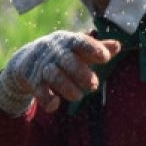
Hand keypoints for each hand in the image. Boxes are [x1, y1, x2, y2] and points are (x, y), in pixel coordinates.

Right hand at [0, 31, 120, 115]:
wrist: (27, 59)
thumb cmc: (62, 53)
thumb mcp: (77, 48)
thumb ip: (97, 48)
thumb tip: (118, 46)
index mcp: (68, 42)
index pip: (80, 42)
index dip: (93, 49)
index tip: (106, 57)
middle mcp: (54, 52)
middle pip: (67, 61)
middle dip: (81, 73)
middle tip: (94, 85)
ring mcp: (42, 67)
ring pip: (54, 76)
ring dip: (68, 88)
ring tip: (79, 96)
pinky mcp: (33, 81)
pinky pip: (39, 92)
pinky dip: (47, 99)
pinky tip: (56, 103)